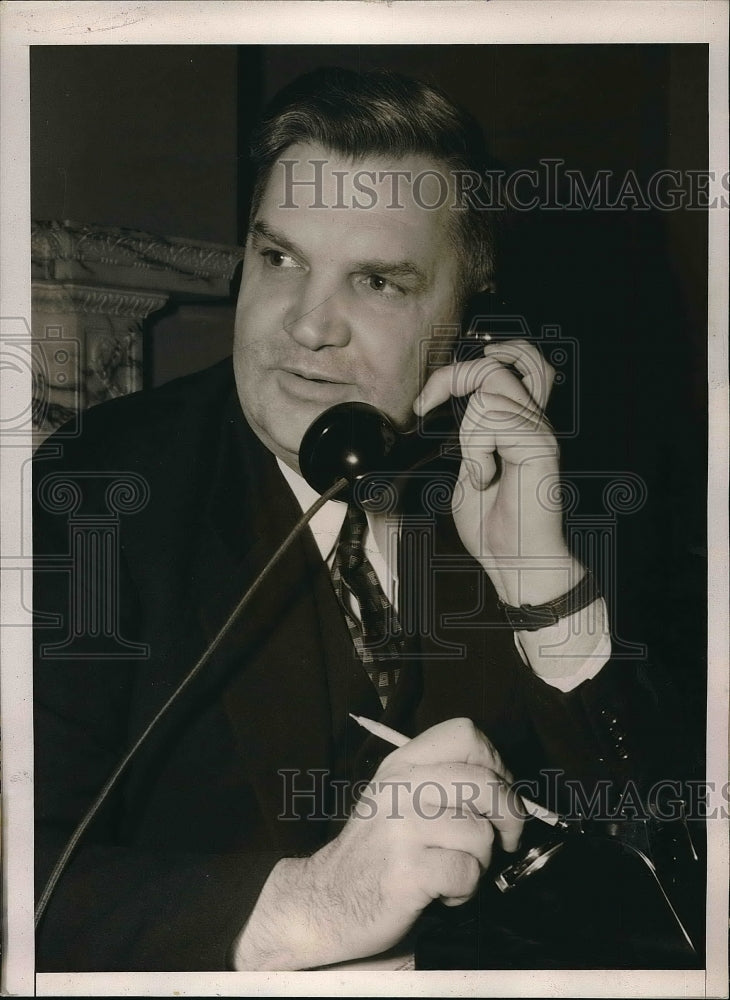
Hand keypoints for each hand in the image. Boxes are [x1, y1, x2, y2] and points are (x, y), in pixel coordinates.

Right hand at [230, 718, 522, 969]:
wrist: (325, 901)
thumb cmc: (377, 853)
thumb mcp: (399, 800)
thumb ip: (443, 784)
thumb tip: (508, 790)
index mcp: (402, 763)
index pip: (465, 734)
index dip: (496, 763)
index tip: (498, 794)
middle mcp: (400, 787)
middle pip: (484, 781)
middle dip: (510, 816)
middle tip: (506, 840)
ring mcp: (401, 828)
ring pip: (480, 833)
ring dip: (481, 862)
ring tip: (456, 871)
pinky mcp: (406, 871)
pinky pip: (466, 873)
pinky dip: (465, 891)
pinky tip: (444, 893)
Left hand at [415, 339, 582, 605]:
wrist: (515, 562)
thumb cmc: (492, 524)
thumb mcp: (467, 465)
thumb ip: (468, 432)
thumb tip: (446, 399)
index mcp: (519, 422)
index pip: (512, 361)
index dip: (463, 367)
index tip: (425, 402)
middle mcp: (534, 421)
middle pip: (497, 365)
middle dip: (453, 378)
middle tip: (429, 407)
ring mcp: (540, 432)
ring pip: (488, 394)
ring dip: (467, 435)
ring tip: (478, 470)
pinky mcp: (540, 448)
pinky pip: (493, 420)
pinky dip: (476, 451)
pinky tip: (486, 478)